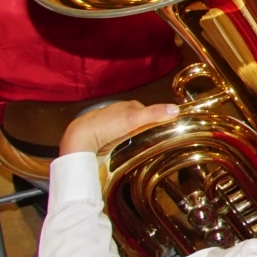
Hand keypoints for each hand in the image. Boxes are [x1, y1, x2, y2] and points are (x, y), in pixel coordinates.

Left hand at [60, 100, 178, 156]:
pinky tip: (129, 151)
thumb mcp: (132, 119)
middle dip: (148, 127)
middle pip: (139, 120)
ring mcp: (110, 128)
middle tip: (159, 138)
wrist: (79, 142)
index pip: (147, 110)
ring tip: (147, 146)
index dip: (157, 116)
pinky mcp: (105, 141)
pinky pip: (121, 141)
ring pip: (130, 131)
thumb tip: (176, 109)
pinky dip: (127, 145)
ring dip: (137, 138)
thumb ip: (154, 114)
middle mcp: (118, 115)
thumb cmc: (104, 126)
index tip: (169, 125)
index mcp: (125, 106)